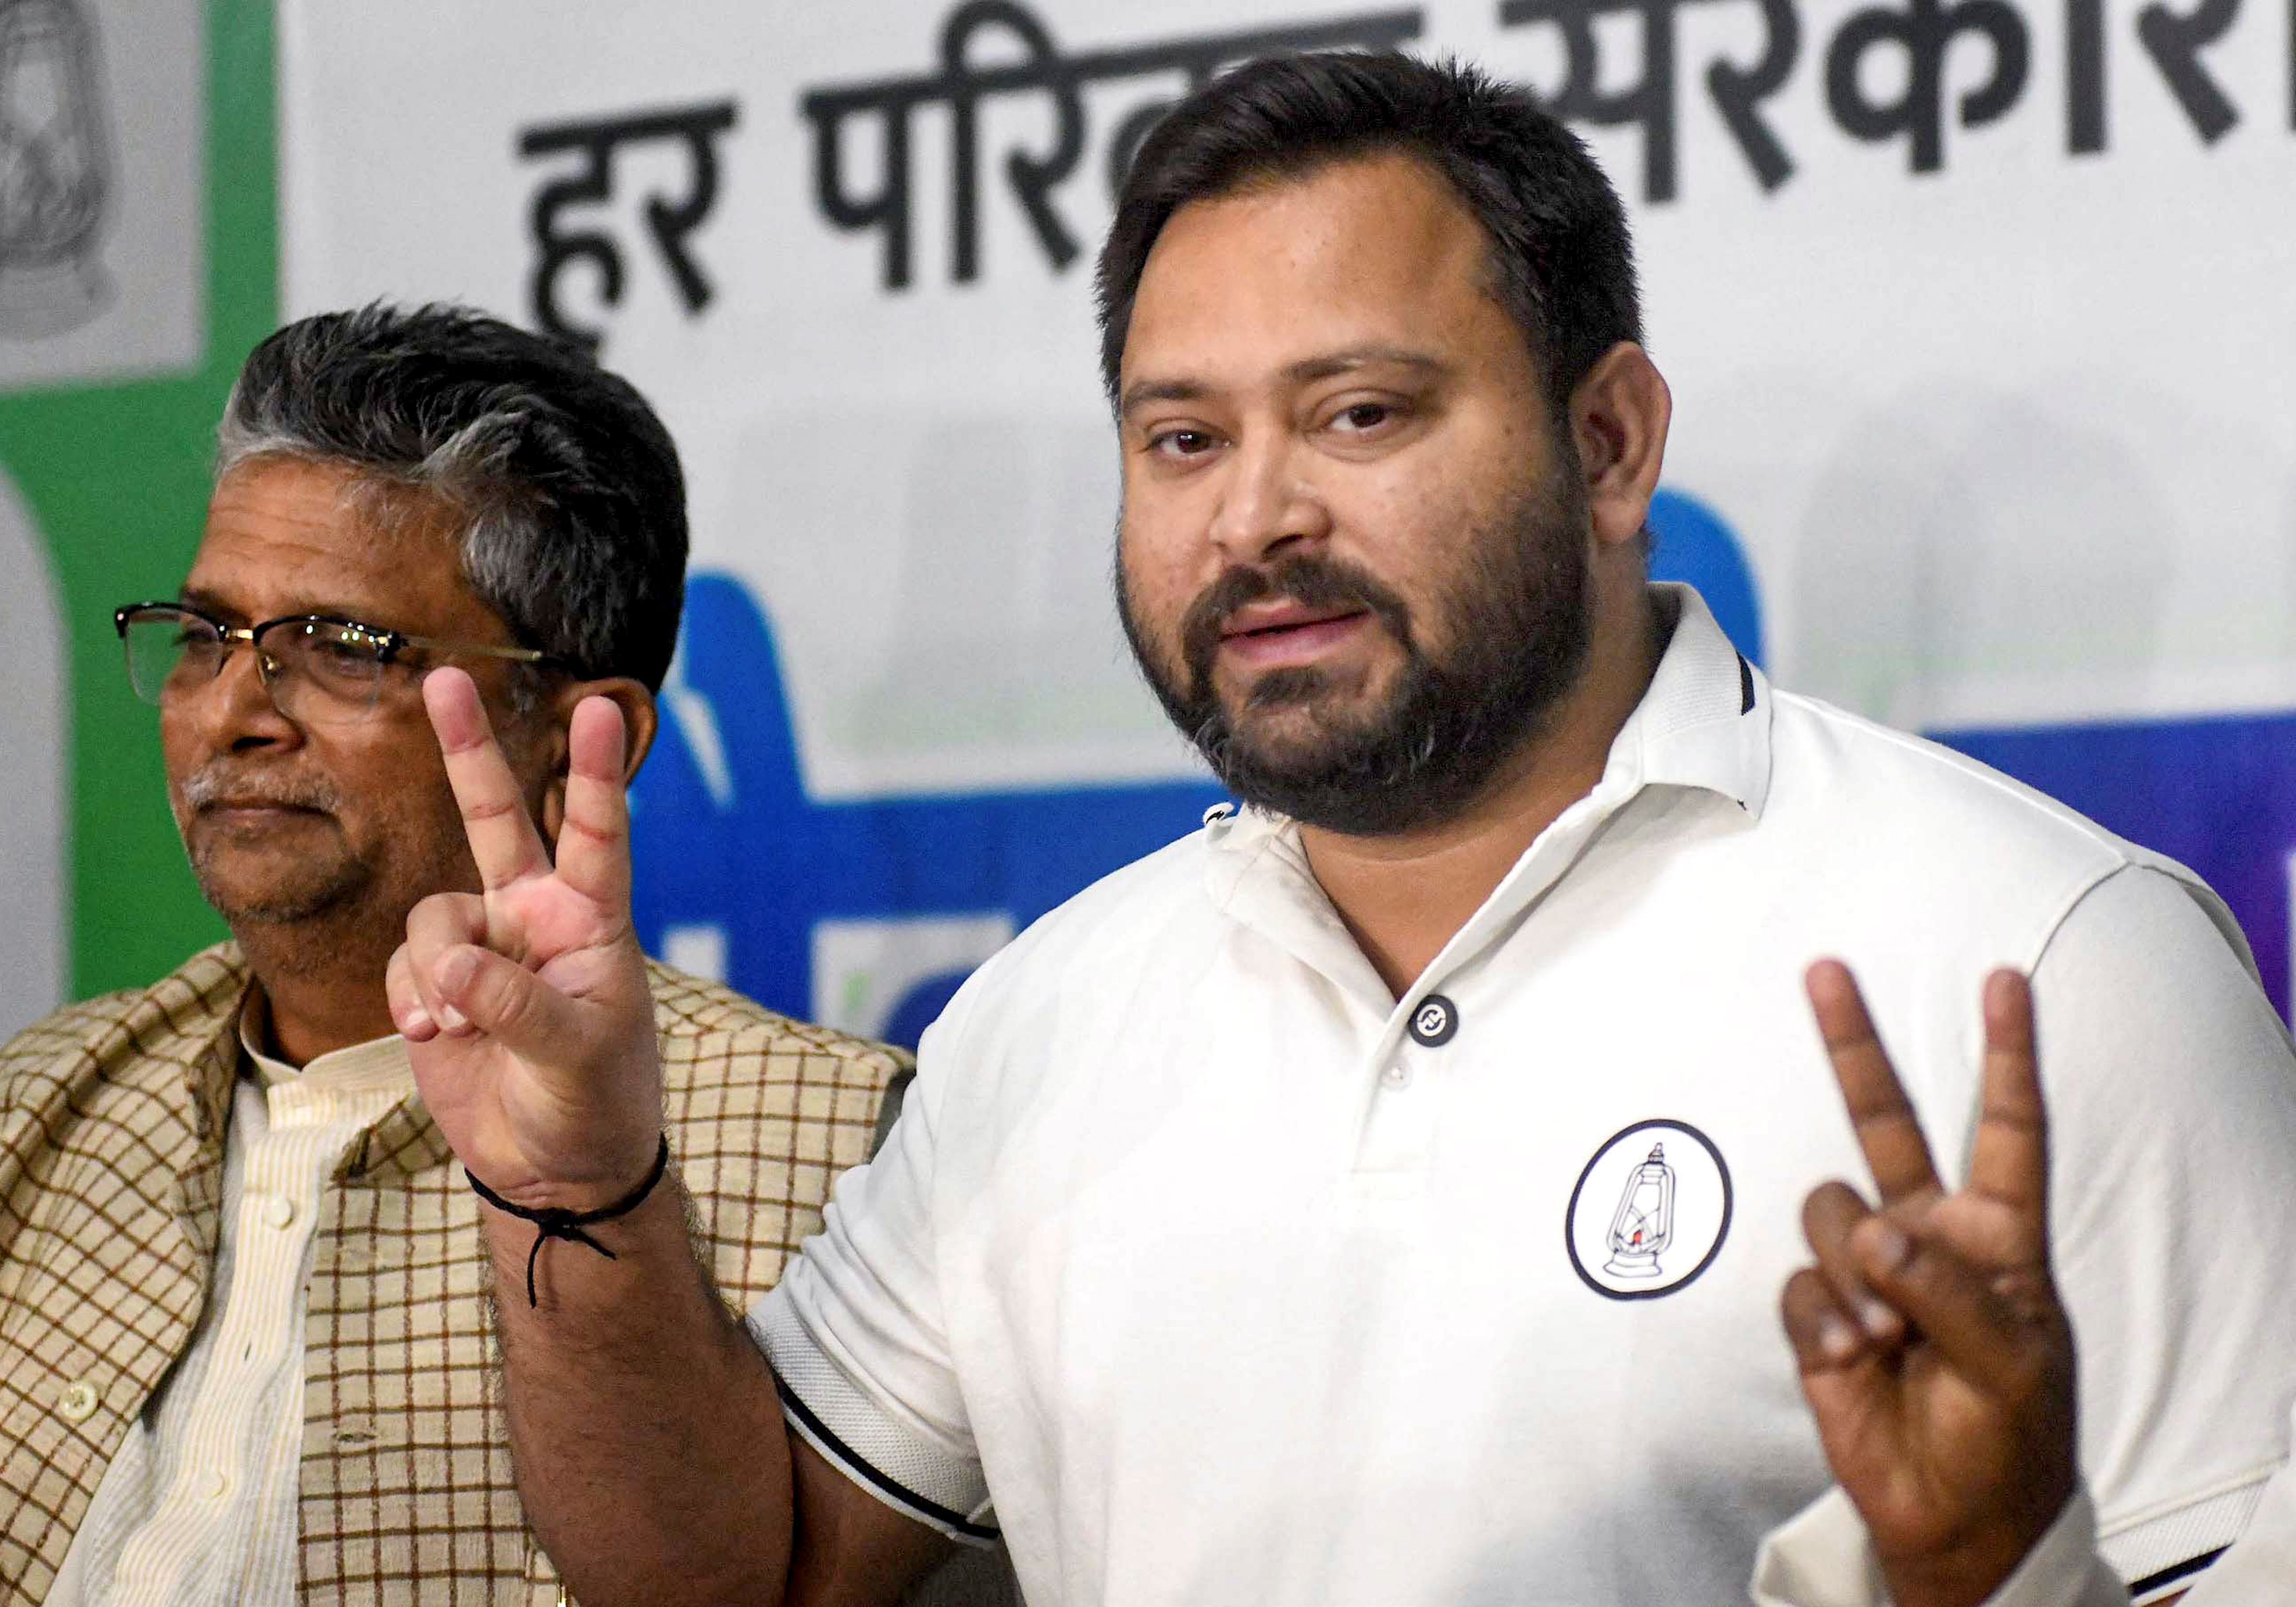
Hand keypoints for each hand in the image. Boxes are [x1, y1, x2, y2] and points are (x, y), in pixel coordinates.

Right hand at [387, 668, 662, 1209]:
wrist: (556, 1165)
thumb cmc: (595, 1101)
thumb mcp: (576, 1055)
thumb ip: (516, 1006)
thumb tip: (452, 967)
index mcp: (591, 920)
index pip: (595, 833)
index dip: (593, 773)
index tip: (597, 708)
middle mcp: (535, 916)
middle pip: (496, 817)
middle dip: (466, 749)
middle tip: (444, 676)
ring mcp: (483, 945)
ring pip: (434, 914)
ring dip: (434, 969)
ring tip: (456, 1024)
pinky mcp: (436, 983)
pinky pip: (407, 966)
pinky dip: (411, 998)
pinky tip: (435, 1034)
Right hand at [1781, 963, 2078, 1606]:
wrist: (1954, 1519)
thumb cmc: (2011, 1437)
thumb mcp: (2015, 1364)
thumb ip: (1951, 1288)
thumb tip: (1878, 1231)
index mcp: (1997, 1234)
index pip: (2006, 1130)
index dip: (2007, 1054)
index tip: (2004, 980)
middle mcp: (1928, 1234)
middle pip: (1884, 1123)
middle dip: (1853, 1045)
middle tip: (1825, 970)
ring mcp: (1867, 1271)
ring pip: (1829, 1212)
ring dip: (1854, 1275)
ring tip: (1886, 1339)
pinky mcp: (1818, 1314)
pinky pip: (1798, 1284)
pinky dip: (1823, 1322)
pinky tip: (1853, 1362)